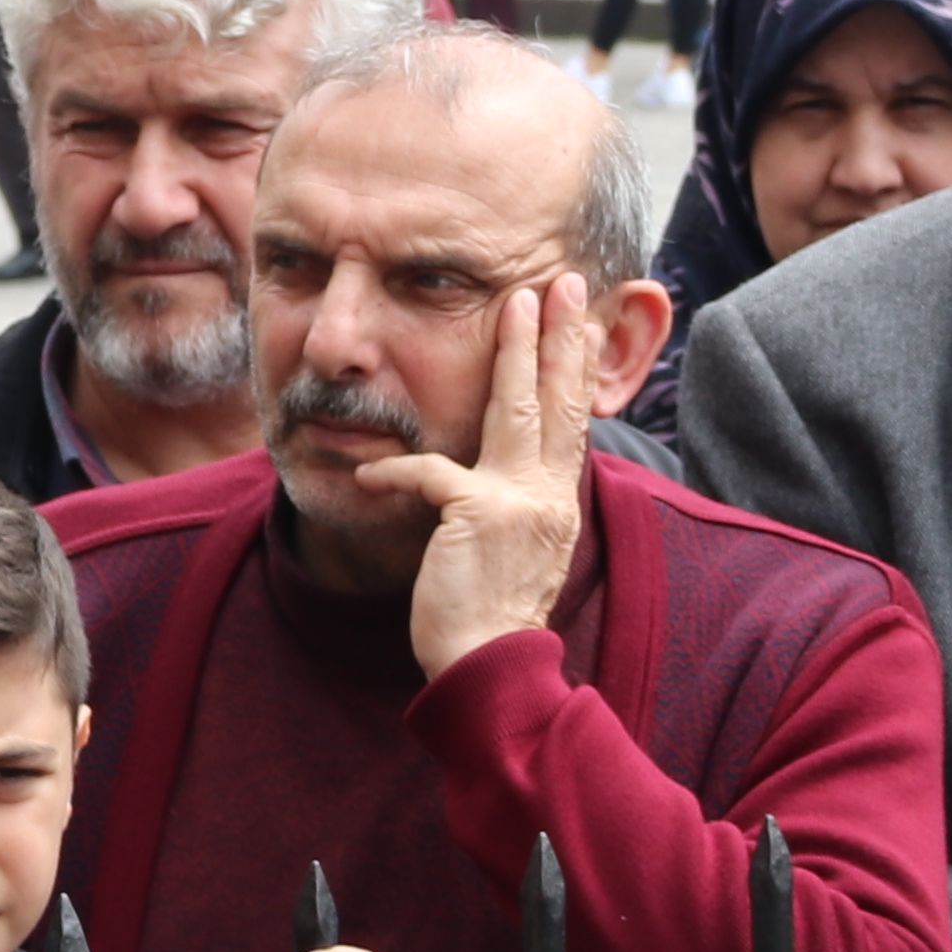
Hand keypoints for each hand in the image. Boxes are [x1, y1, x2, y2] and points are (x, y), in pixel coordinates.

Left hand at [358, 280, 596, 677]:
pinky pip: (430, 473)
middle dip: (562, 336)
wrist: (489, 669)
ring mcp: (518, 503)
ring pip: (521, 411)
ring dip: (519, 353)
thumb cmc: (490, 616)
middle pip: (560, 401)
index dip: (577, 368)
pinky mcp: (477, 516)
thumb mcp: (517, 550)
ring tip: (520, 303)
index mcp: (556, 502)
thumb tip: (507, 473)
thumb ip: (516, 504)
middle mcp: (548, 496)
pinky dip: (395, 468)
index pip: (572, 421)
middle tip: (567, 283)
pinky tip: (368, 470)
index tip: (583, 323)